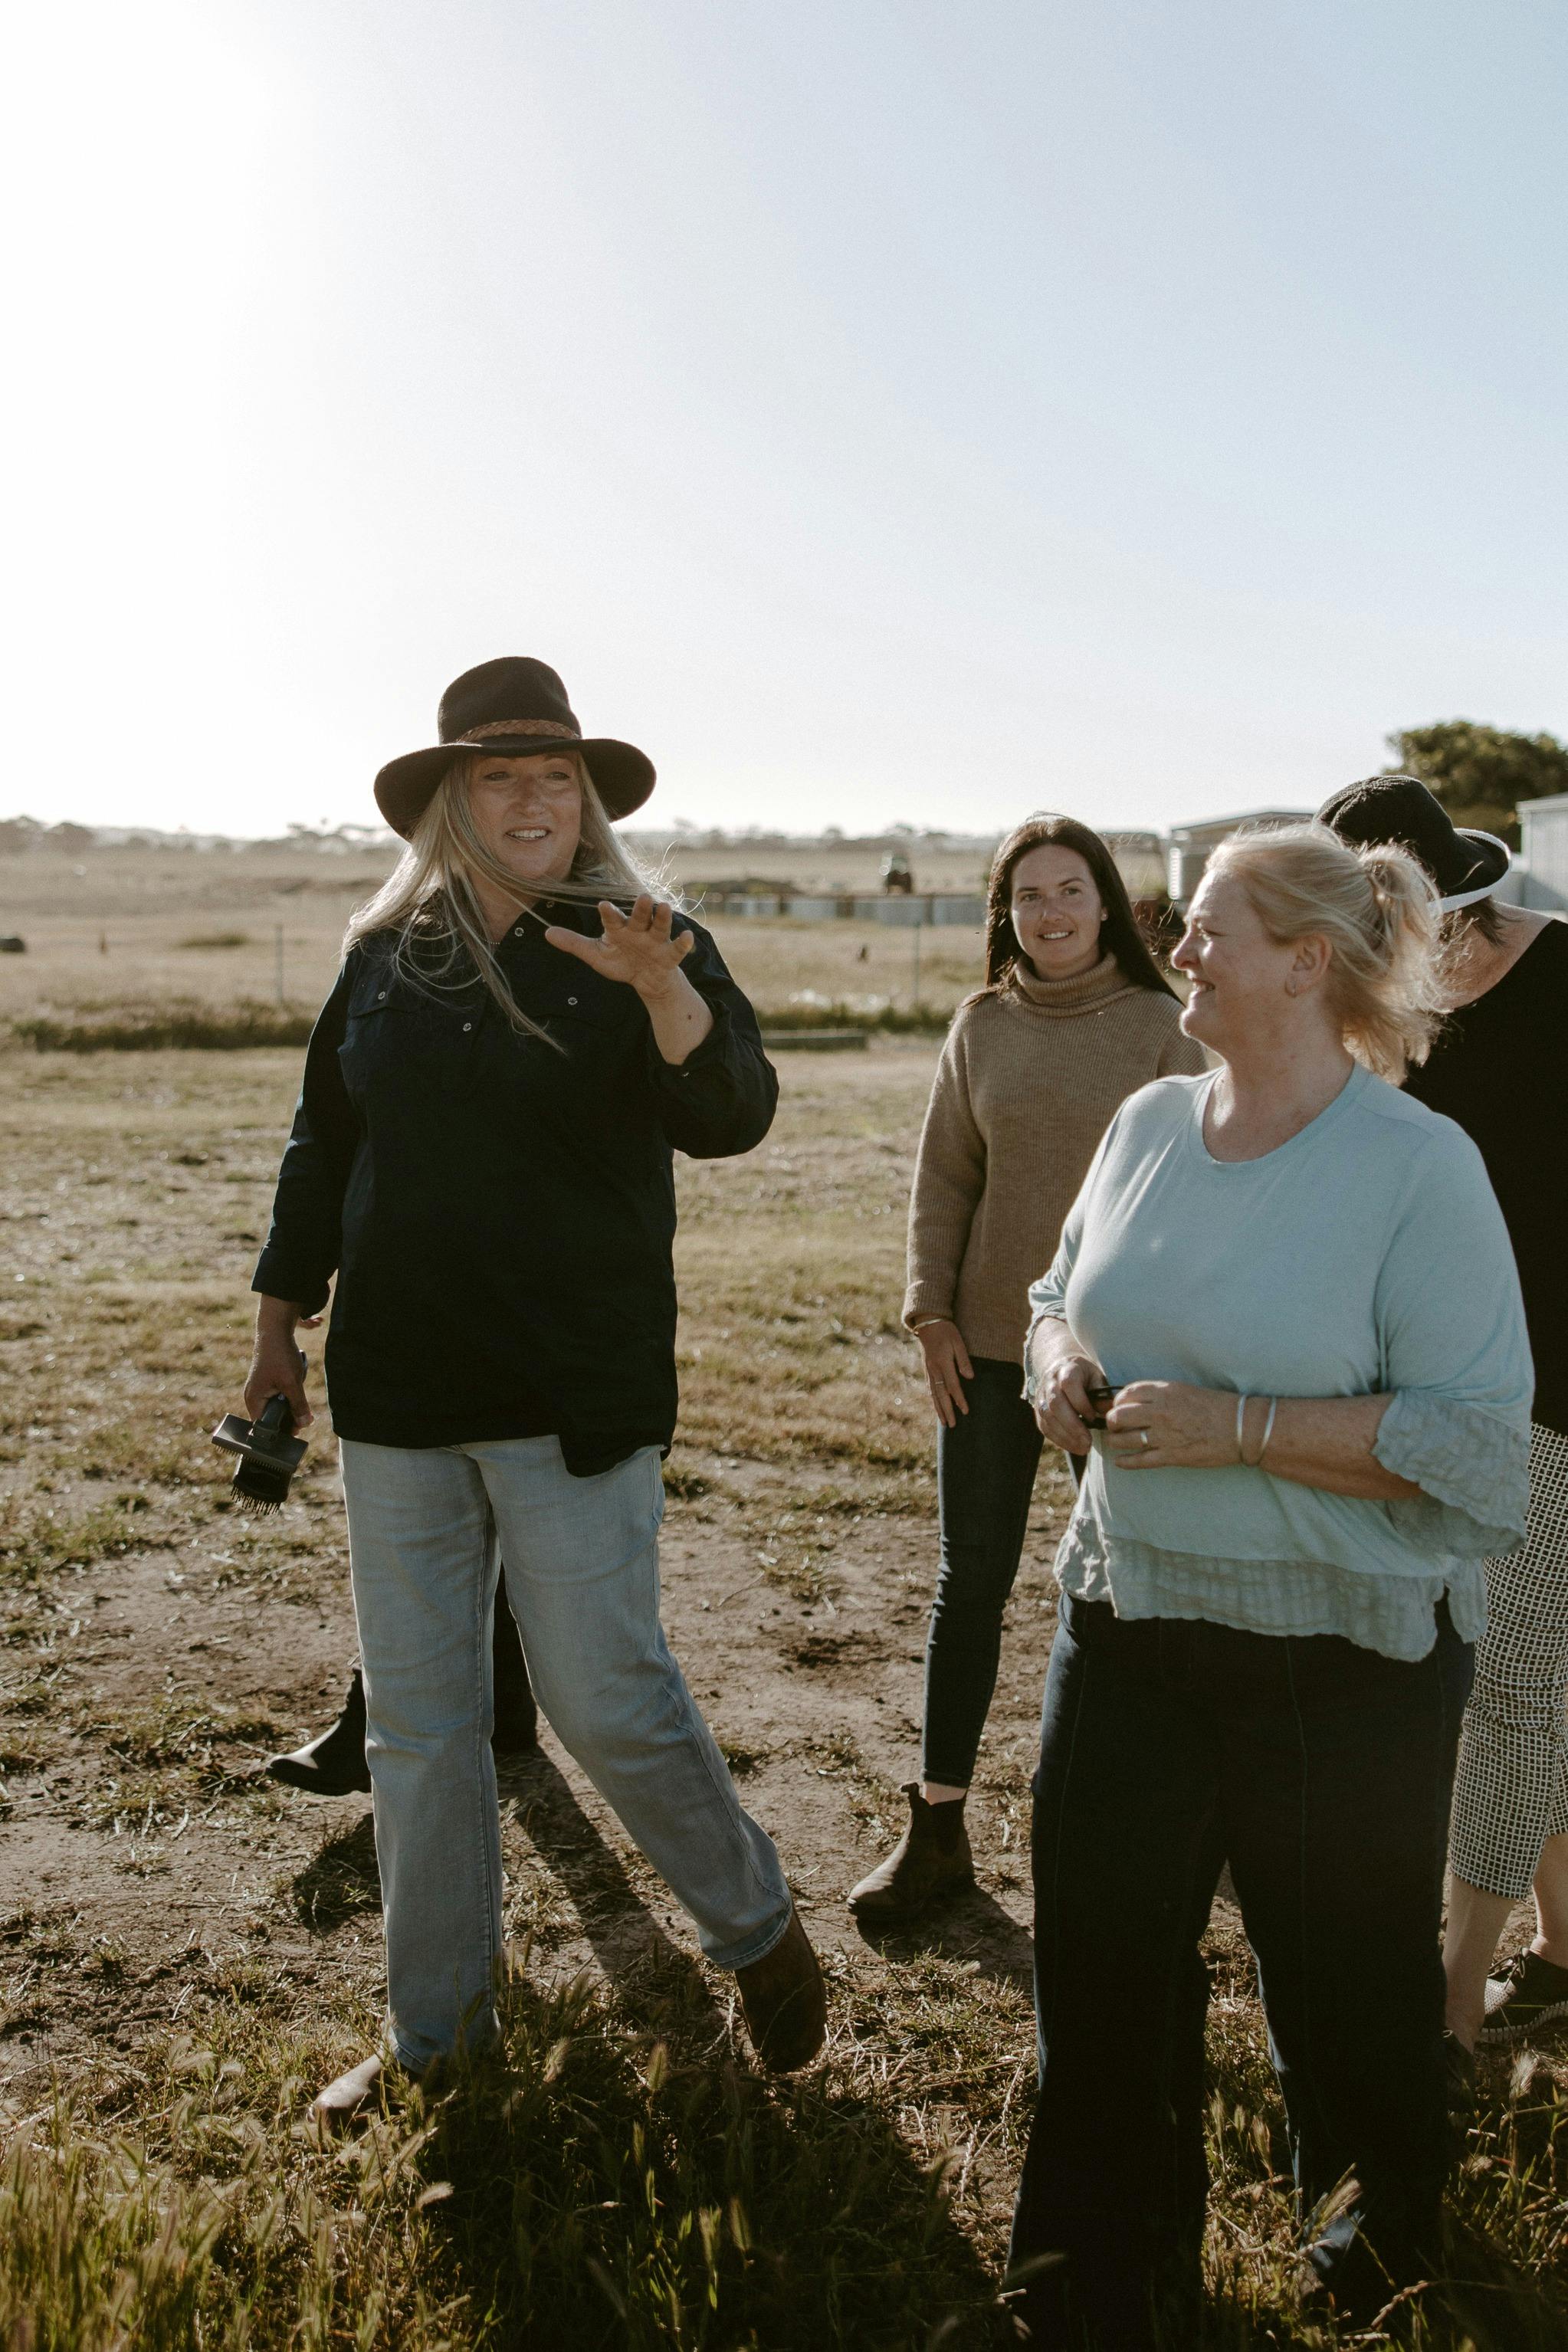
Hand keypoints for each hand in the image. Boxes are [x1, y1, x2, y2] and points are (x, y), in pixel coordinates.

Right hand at [245, 1297, 313, 1427]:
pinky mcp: (267, 1382)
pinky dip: (291, 1390)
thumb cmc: (280, 1356)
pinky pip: (281, 1394)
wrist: (276, 1330)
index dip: (282, 1429)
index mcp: (253, 1400)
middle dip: (290, 1413)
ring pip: (280, 1405)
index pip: (265, 1426)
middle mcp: (254, 1397)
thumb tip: (305, 1424)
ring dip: (292, 1400)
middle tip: (302, 1409)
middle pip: (273, 1417)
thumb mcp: (292, 1383)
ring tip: (295, 1383)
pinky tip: (295, 1377)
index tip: (298, 1429)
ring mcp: (260, 1389)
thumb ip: (298, 1406)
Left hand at [544, 896, 695, 999]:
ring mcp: (656, 941)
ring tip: (663, 906)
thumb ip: (574, 944)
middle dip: (641, 908)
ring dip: (663, 917)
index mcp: (620, 928)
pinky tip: (687, 937)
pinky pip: (677, 948)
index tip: (603, 905)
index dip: (608, 913)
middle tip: (642, 896)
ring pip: (660, 926)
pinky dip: (683, 943)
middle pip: (639, 917)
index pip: (613, 919)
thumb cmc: (621, 961)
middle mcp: (639, 930)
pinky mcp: (670, 955)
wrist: (646, 979)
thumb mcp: (596, 955)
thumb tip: (546, 933)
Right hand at [916, 1320, 973, 1428]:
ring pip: (933, 1393)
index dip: (959, 1400)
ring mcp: (928, 1369)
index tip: (965, 1411)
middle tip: (952, 1425)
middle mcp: (934, 1369)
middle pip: (941, 1394)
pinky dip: (933, 1398)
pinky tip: (936, 1405)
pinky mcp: (926, 1368)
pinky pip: (930, 1387)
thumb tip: (970, 1378)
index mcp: (943, 1363)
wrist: (928, 1322)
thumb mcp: (958, 1342)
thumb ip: (964, 1360)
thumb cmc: (947, 1331)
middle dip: (947, 1411)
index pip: (953, 1386)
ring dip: (938, 1408)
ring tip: (943, 1421)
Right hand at [1033, 1352, 1106, 1455]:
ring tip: (1084, 1448)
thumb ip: (1103, 1393)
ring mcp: (1041, 1397)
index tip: (1094, 1418)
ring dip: (1066, 1436)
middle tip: (1088, 1441)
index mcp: (1067, 1369)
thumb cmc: (1083, 1375)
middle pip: (1056, 1404)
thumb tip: (1109, 1412)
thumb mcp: (1096, 1377)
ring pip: (1048, 1418)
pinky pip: (1045, 1428)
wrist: (1059, 1367)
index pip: (1070, 1385)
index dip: (1081, 1403)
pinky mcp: (1038, 1411)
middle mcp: (1050, 1382)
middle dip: (1073, 1425)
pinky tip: (1074, 1447)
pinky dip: (1059, 1440)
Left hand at [1102, 1380, 1237, 1469]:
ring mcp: (1164, 1435)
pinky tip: (1119, 1462)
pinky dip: (1125, 1462)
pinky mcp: (1172, 1456)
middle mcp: (1160, 1412)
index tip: (1117, 1406)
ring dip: (1115, 1441)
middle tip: (1115, 1425)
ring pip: (1124, 1439)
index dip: (1117, 1401)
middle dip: (1112, 1421)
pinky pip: (1140, 1460)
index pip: (1126, 1393)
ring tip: (1116, 1441)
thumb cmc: (1216, 1406)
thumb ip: (1161, 1394)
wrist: (1240, 1428)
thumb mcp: (1185, 1390)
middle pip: (1118, 1416)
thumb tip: (1137, 1399)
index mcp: (1165, 1392)